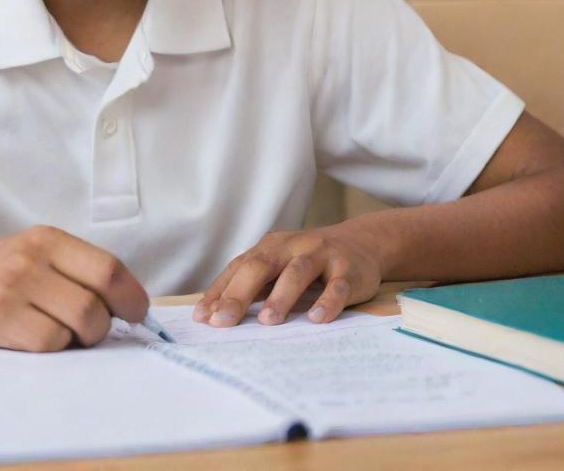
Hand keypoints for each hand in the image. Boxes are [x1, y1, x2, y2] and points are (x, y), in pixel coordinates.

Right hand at [0, 225, 148, 350]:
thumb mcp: (34, 255)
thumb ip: (73, 270)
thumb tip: (125, 304)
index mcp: (48, 239)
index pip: (108, 267)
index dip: (131, 295)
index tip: (137, 312)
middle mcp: (33, 258)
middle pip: (98, 298)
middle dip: (108, 323)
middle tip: (101, 331)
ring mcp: (14, 288)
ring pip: (79, 322)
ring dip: (82, 339)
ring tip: (65, 335)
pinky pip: (48, 343)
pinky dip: (54, 349)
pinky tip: (38, 340)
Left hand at [193, 226, 382, 327]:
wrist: (361, 242)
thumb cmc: (309, 262)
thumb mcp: (280, 267)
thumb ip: (254, 286)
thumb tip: (215, 314)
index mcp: (270, 248)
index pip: (239, 268)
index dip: (220, 291)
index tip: (202, 317)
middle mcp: (292, 247)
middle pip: (261, 266)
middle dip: (240, 294)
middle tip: (223, 321)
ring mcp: (321, 256)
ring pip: (297, 272)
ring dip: (281, 296)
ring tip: (268, 320)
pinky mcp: (348, 270)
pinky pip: (337, 286)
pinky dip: (327, 302)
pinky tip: (316, 318)